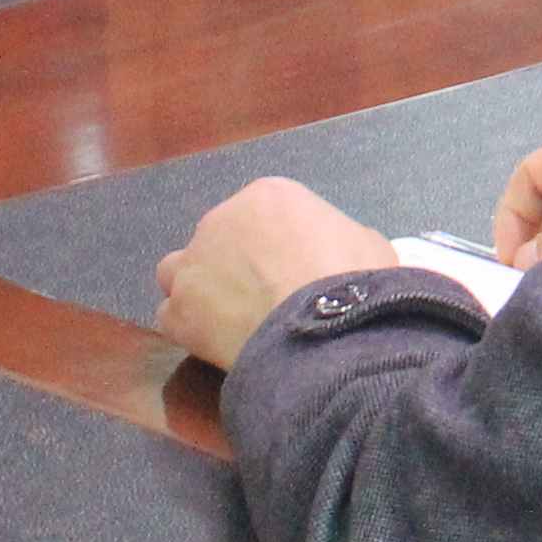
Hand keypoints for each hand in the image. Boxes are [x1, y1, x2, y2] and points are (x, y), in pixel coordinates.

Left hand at [151, 175, 399, 368]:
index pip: (261, 215)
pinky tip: (218, 345)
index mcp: (269, 196)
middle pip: (219, 240)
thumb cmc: (354, 281)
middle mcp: (220, 219)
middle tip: (266, 298)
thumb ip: (343, 239)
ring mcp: (192, 264)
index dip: (276, 246)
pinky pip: (172, 317)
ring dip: (198, 289)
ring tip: (229, 319)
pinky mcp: (177, 309)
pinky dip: (189, 329)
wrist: (323, 331)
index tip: (294, 271)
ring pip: (179, 271)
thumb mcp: (370, 244)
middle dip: (236, 266)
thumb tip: (342, 253)